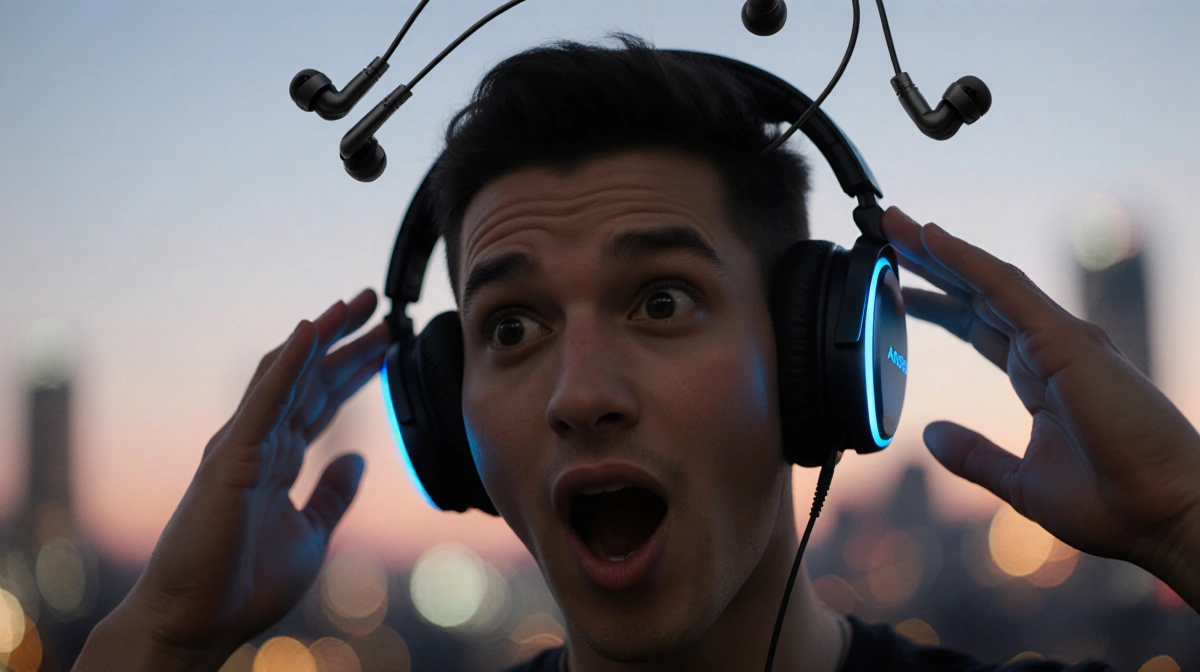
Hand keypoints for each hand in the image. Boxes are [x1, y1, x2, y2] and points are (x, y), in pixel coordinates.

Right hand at [76, 289, 390, 669]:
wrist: (197, 622)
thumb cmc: (242, 584)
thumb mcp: (311, 533)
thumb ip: (332, 494)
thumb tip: (357, 459)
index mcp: (278, 460)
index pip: (322, 401)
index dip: (353, 369)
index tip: (386, 341)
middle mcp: (259, 443)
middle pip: (309, 379)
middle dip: (344, 341)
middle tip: (375, 302)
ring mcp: (243, 446)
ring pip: (287, 376)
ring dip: (321, 336)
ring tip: (351, 304)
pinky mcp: (232, 458)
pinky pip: (265, 400)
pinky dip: (289, 364)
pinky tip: (310, 331)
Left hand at [881, 206, 1199, 605]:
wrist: (1163, 519)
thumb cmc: (1113, 505)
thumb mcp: (1020, 482)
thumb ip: (974, 455)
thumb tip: (930, 435)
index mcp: (1040, 376)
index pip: (979, 326)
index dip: (938, 305)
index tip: (899, 291)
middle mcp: (1050, 349)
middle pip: (977, 294)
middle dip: (930, 265)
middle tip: (887, 234)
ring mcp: (1060, 339)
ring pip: (987, 280)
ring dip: (938, 250)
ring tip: (895, 222)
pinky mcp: (1066, 339)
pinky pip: (1006, 288)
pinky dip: (967, 261)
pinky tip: (932, 239)